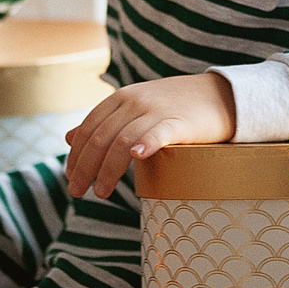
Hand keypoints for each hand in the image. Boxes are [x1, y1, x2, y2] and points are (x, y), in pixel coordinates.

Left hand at [63, 73, 235, 197]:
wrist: (220, 94)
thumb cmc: (176, 106)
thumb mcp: (134, 107)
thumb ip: (103, 122)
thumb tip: (68, 138)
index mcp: (121, 98)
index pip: (88, 128)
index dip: (76, 155)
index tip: (70, 177)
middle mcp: (134, 102)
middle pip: (100, 137)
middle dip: (85, 167)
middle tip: (77, 191)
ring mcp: (156, 111)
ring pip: (122, 141)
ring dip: (107, 169)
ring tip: (100, 192)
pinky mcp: (179, 122)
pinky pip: (158, 132)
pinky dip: (146, 143)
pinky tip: (137, 158)